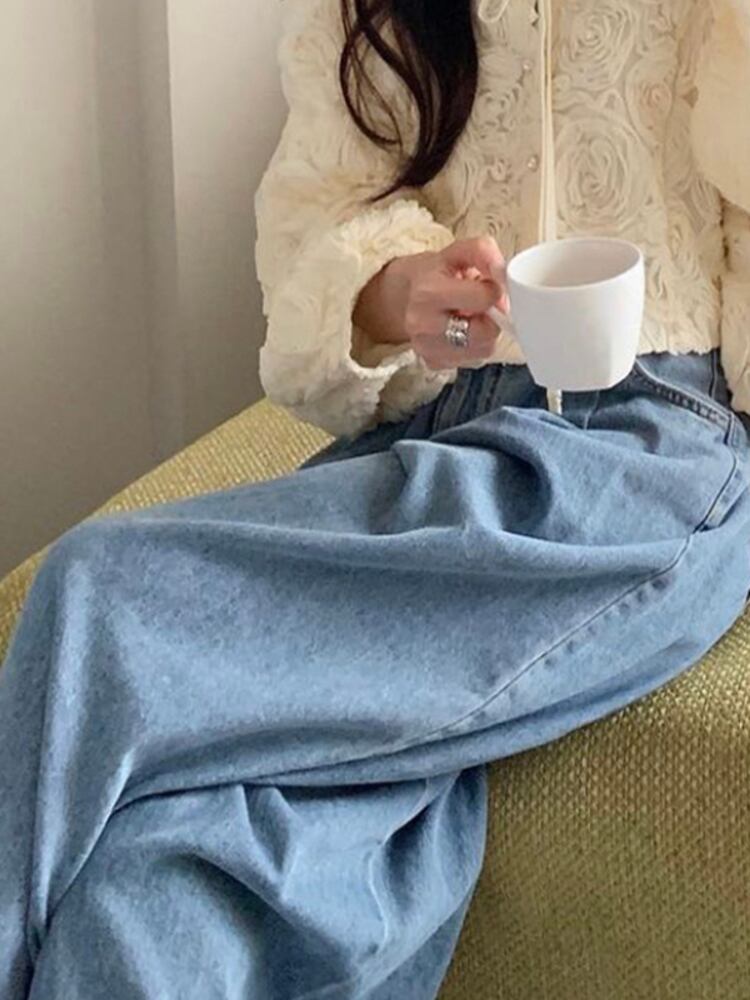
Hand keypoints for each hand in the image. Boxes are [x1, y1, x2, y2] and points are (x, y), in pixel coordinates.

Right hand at [352, 236, 509, 370]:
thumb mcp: (458, 251)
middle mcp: (423, 325)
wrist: (406, 295)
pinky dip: (475, 346)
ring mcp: (427, 348)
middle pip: (485, 332)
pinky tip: (462, 331)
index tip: (487, 286)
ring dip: (485, 333)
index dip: (494, 290)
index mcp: (428, 292)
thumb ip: (484, 252)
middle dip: (491, 317)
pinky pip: (474, 360)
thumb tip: (503, 274)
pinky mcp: (433, 363)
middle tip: (481, 305)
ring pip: (483, 349)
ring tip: (470, 316)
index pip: (484, 298)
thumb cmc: (436, 273)